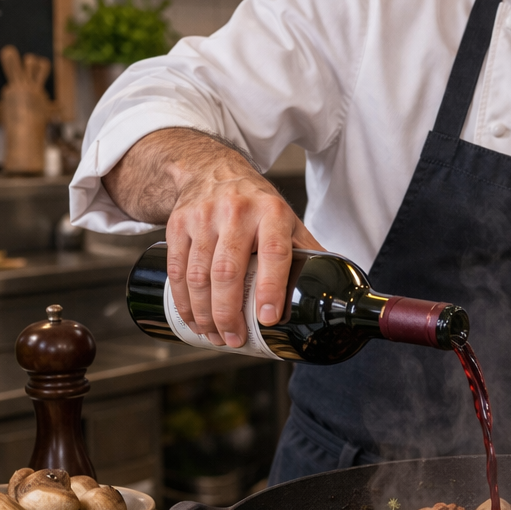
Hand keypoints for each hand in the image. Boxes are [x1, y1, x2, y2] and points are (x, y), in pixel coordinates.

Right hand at [101, 129, 323, 347]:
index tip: (267, 319)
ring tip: (213, 335)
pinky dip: (183, 301)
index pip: (273, 254)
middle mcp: (236, 212)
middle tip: (234, 339)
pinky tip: (192, 318)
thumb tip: (333, 290)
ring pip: (198, 275)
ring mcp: (203, 217)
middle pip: (228, 272)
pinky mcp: (178, 224)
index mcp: (271, 213)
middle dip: (228, 313)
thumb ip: (308, 252)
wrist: (211, 170)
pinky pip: (177, 269)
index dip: (271, 289)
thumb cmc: (256, 204)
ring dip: (204, 313)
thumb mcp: (287, 220)